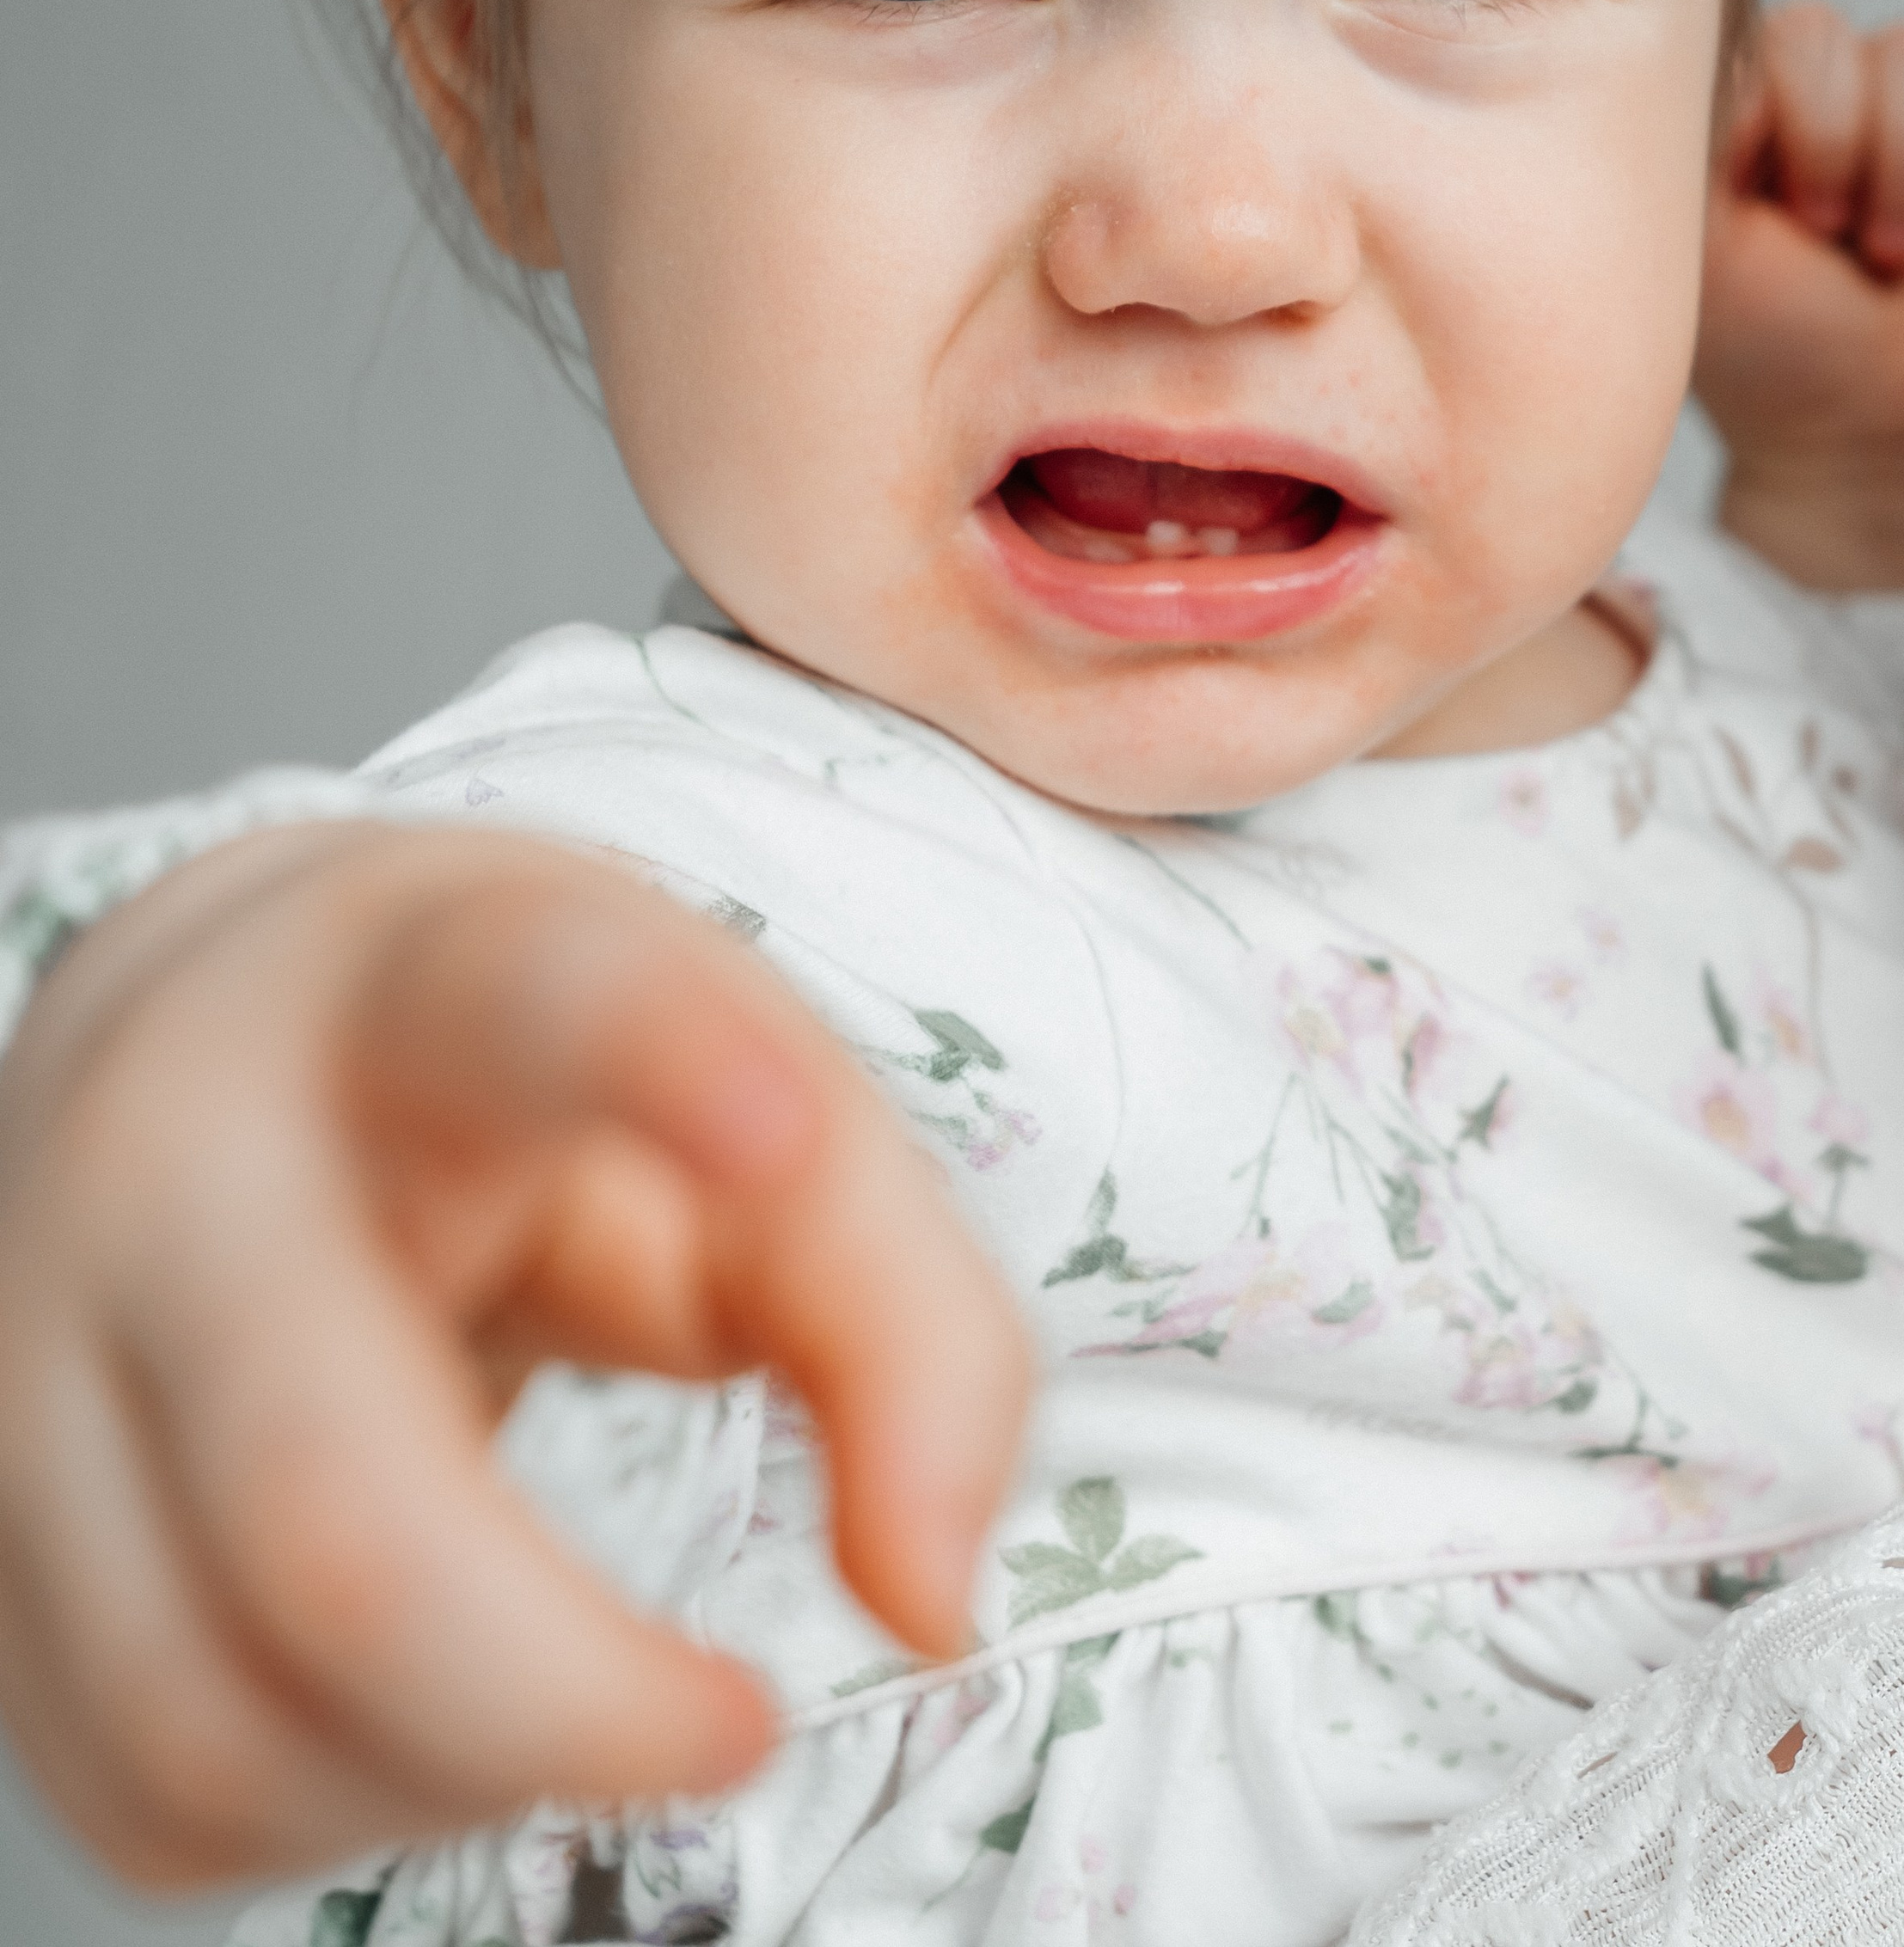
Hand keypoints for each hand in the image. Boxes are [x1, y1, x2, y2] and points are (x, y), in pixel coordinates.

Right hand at [0, 824, 1029, 1889]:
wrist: (229, 1044)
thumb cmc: (530, 1091)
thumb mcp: (754, 1119)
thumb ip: (907, 1327)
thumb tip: (927, 1595)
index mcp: (424, 982)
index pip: (533, 992)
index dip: (658, 1055)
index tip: (779, 1130)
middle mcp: (177, 1150)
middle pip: (331, 1510)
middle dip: (563, 1690)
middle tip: (732, 1720)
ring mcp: (32, 1345)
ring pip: (219, 1707)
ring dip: (451, 1770)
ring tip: (567, 1686)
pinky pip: (150, 1792)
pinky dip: (324, 1807)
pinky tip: (410, 1691)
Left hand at [1696, 1, 1903, 590]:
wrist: (1877, 445)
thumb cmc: (1772, 355)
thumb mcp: (1692, 235)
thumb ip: (1698, 120)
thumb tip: (1741, 31)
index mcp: (1733, 121)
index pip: (1737, 40)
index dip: (1758, 126)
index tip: (1764, 221)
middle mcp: (1820, 108)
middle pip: (1820, 31)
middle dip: (1826, 143)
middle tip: (1826, 242)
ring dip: (1902, 164)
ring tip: (1892, 256)